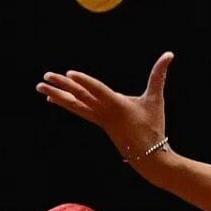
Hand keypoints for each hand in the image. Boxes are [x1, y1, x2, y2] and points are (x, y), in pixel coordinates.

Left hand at [36, 52, 174, 163]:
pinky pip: (78, 112)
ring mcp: (99, 119)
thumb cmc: (153, 126)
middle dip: (62, 86)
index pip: (98, 91)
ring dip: (57, 96)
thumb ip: (159, 75)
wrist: (148, 156)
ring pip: (75, 106)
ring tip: (41, 88)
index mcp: (118, 106)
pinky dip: (65, 104)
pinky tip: (53, 100)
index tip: (69, 74)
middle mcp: (105, 113)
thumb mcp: (156, 99)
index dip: (84, 82)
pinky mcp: (99, 123)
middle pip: (80, 97)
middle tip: (45, 77)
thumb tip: (169, 54)